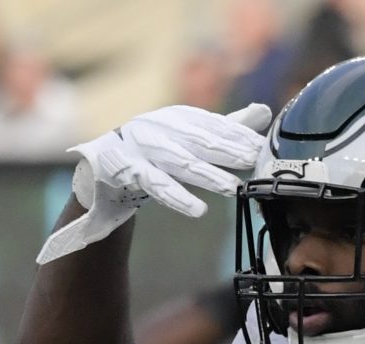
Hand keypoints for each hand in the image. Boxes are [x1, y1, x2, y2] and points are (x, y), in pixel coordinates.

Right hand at [37, 103, 270, 263]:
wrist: (100, 171)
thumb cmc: (153, 152)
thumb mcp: (188, 137)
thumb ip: (225, 127)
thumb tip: (265, 111)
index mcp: (177, 117)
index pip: (213, 125)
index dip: (238, 135)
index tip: (263, 147)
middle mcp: (160, 127)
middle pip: (199, 141)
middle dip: (229, 151)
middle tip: (254, 162)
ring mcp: (141, 148)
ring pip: (179, 163)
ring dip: (206, 176)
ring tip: (232, 189)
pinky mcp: (126, 171)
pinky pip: (155, 185)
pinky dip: (177, 197)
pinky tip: (198, 210)